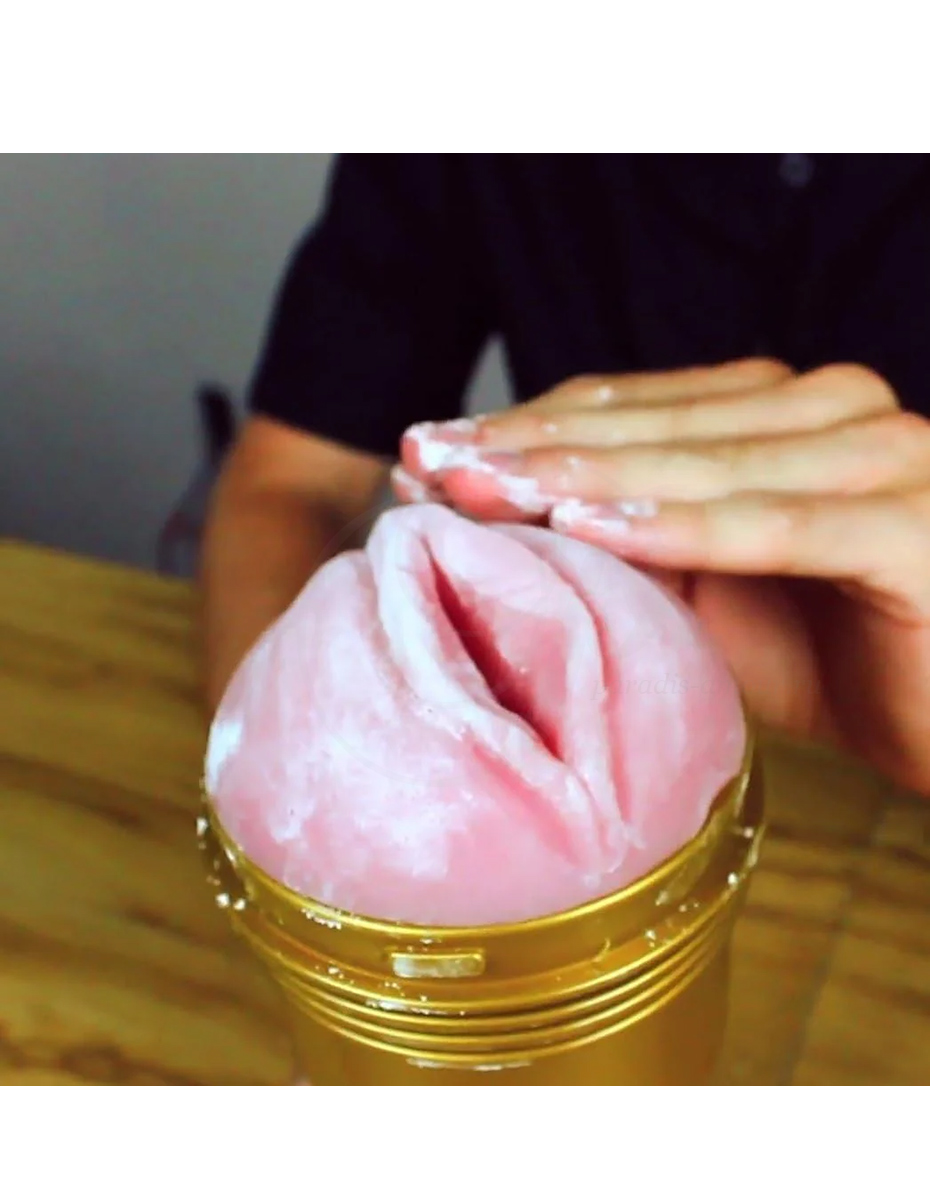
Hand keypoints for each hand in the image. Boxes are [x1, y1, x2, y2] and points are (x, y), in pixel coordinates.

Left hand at [396, 359, 929, 792]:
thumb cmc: (835, 659)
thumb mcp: (708, 600)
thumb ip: (632, 548)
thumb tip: (502, 516)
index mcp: (782, 411)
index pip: (630, 408)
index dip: (523, 427)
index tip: (425, 449)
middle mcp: (833, 410)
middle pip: (653, 425)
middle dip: (528, 446)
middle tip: (426, 461)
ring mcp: (879, 456)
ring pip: (701, 464)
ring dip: (582, 478)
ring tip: (480, 490)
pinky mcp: (906, 526)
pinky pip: (772, 526)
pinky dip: (681, 529)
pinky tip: (588, 531)